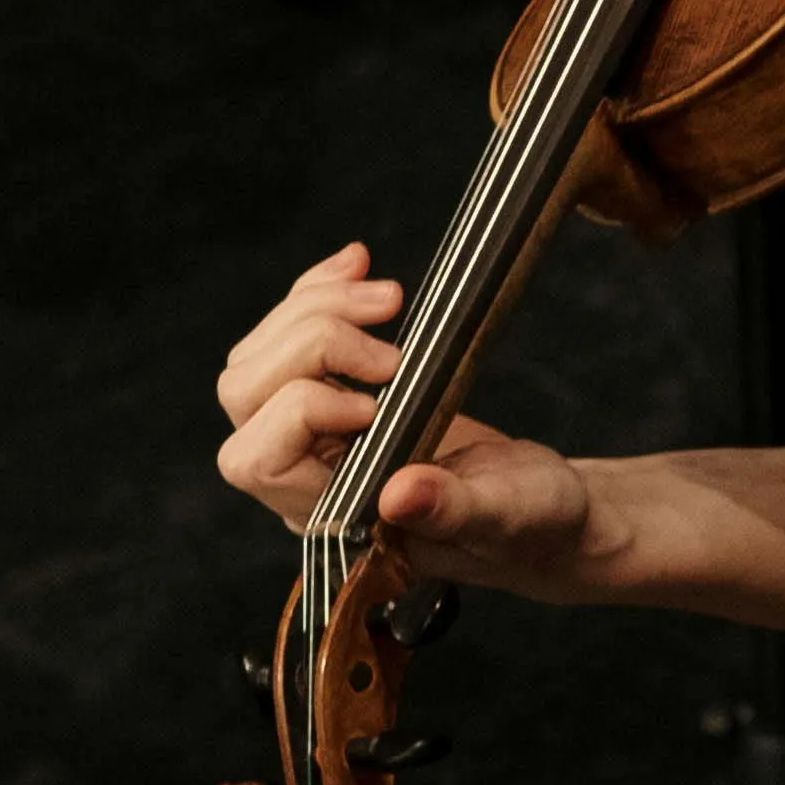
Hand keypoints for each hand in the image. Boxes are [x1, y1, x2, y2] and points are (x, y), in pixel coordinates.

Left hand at [211, 241, 595, 586]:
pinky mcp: (333, 391)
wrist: (538, 504)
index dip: (302, 411)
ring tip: (390, 295)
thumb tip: (400, 495)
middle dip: (311, 342)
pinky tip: (358, 264)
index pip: (261, 460)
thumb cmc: (527, 520)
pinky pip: (290, 333)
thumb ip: (454, 509)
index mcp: (338, 518)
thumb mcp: (508, 515)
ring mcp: (314, 432)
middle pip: (245, 395)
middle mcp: (309, 475)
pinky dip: (317, 291)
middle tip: (394, 332)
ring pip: (258, 356)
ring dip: (314, 308)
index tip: (379, 402)